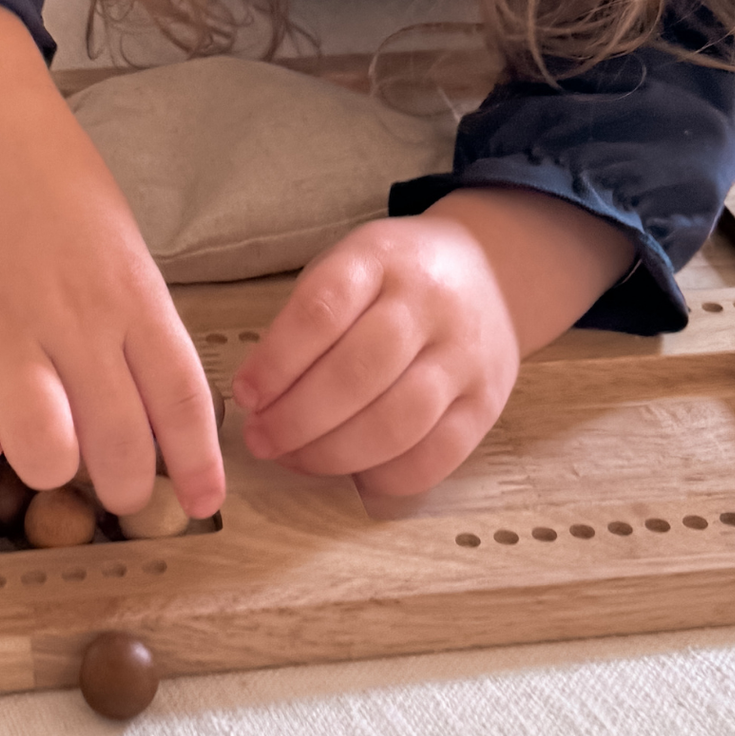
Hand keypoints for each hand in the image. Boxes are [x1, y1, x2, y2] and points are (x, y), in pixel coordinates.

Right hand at [0, 0, 224, 521]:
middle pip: (119, 446)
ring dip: (48, 468)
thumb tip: (148, 416)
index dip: (197, 465)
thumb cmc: (48, 181)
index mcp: (132, 290)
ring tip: (42, 445)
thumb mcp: (115, 244)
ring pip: (42, 456)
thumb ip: (132, 324)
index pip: (184, 400)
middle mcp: (76, 316)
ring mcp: (2, 326)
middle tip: (112, 481)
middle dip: (122, 487)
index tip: (201, 502)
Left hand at [230, 187, 633, 496]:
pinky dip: (386, 477)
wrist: (489, 272)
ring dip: (334, 454)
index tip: (245, 394)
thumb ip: (308, 319)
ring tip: (294, 459)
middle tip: (260, 439)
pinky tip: (352, 474)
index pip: (322, 309)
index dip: (276, 360)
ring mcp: (464, 355)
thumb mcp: (350, 265)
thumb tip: (259, 397)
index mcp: (381, 258)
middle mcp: (428, 303)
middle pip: (357, 373)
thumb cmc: (395, 277)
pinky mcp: (487, 402)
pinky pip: (437, 456)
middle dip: (297, 418)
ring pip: (397, 422)